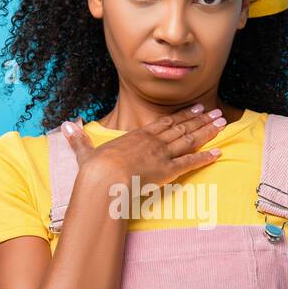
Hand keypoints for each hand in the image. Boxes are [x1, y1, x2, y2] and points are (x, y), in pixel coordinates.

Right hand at [59, 103, 224, 185]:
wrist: (104, 180)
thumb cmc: (94, 169)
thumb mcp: (85, 152)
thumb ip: (78, 139)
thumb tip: (65, 126)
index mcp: (136, 137)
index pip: (163, 123)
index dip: (180, 115)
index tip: (194, 108)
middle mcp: (152, 142)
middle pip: (181, 128)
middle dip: (200, 119)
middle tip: (215, 112)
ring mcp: (162, 155)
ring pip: (189, 140)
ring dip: (207, 131)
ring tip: (222, 123)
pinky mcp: (168, 170)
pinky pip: (191, 162)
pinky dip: (206, 157)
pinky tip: (218, 153)